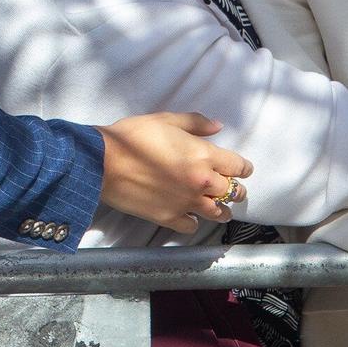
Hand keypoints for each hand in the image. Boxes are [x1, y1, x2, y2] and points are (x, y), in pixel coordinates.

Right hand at [98, 112, 251, 234]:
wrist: (104, 162)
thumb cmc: (133, 136)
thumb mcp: (165, 120)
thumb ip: (195, 123)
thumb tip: (218, 127)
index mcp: (204, 156)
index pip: (238, 166)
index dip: (243, 167)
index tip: (243, 169)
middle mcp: (201, 183)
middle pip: (233, 192)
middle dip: (236, 189)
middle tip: (233, 189)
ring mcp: (187, 203)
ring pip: (218, 214)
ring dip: (221, 210)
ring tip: (219, 208)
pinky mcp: (171, 218)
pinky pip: (192, 226)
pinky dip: (194, 222)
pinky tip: (190, 216)